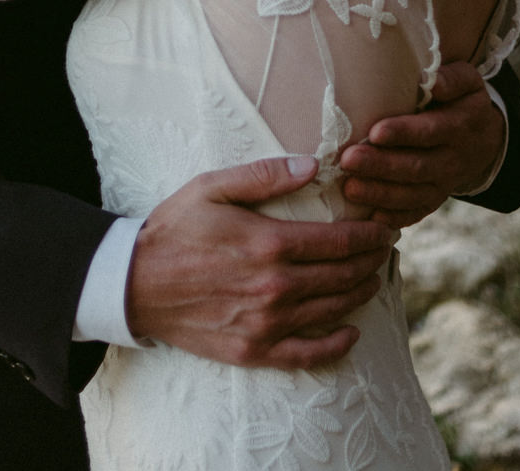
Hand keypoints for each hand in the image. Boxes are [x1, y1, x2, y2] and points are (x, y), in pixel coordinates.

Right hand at [124, 156, 397, 368]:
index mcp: (269, 244)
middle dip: (373, 260)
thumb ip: (265, 175)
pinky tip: (350, 332)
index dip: (371, 235)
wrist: (133, 284)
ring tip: (372, 277)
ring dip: (361, 292)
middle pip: (344, 275)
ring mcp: (266, 323)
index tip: (385, 226)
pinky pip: (307, 353)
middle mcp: (275, 287)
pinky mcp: (253, 350)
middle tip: (385, 249)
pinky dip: (336, 344)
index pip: (341, 242)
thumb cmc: (174, 230)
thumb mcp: (212, 187)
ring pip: (333, 310)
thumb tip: (312, 166)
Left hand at [335, 62, 505, 227]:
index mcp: (460, 126)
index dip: (404, 133)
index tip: (375, 132)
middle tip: (348, 160)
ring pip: (413, 194)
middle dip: (381, 166)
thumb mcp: (468, 83)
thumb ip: (452, 79)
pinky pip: (415, 213)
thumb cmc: (462, 102)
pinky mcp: (434, 200)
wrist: (485, 141)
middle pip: (416, 166)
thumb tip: (432, 81)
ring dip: (380, 193)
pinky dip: (394, 218)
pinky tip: (369, 218)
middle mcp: (453, 159)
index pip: (431, 131)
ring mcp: (444, 184)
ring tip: (349, 188)